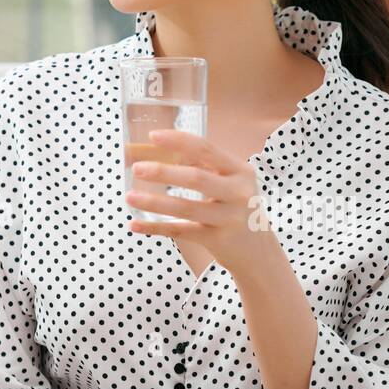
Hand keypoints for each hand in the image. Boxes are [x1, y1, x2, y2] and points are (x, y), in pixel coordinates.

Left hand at [125, 128, 274, 274]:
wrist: (259, 251)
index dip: (179, 141)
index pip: (206, 149)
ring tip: (130, 197)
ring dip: (154, 202)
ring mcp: (229, 218)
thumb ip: (204, 166)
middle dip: (163, 172)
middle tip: (137, 168)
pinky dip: (155, 228)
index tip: (153, 136)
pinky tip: (135, 225)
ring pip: (186, 208)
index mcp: (240, 171)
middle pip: (196, 178)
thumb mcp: (230, 182)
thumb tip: (163, 150)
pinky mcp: (218, 240)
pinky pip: (181, 231)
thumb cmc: (236, 207)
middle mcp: (238, 193)